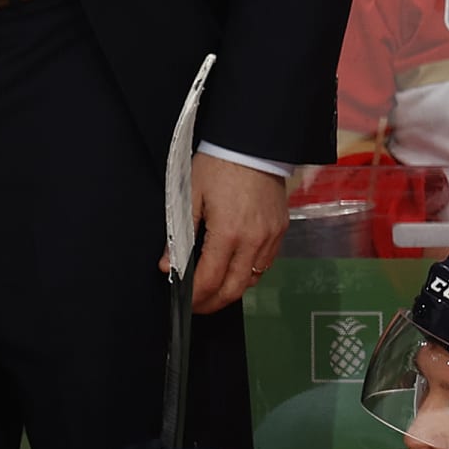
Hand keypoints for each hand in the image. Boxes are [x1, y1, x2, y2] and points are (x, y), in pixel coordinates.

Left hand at [171, 155, 286, 313]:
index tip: (184, 300)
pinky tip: (234, 270)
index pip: (211, 279)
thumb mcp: (190, 194)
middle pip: (234, 288)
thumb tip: (168, 264)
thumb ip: (179, 234)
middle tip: (197, 305)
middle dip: (214, 302)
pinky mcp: (280, 230)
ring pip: (252, 278)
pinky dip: (249, 273)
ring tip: (213, 290)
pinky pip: (266, 263)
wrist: (253, 143)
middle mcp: (254, 240)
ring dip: (232, 290)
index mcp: (229, 233)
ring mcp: (271, 237)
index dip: (196, 296)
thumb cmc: (218, 165)